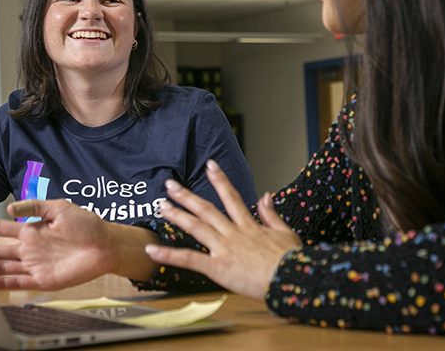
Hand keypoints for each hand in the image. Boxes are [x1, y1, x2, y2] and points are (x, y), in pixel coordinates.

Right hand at [0, 199, 158, 289]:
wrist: (107, 244)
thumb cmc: (87, 224)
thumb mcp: (60, 207)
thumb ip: (35, 206)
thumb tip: (10, 207)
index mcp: (31, 230)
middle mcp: (28, 248)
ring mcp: (34, 264)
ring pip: (1, 266)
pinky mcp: (42, 279)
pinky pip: (17, 282)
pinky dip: (0, 283)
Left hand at [145, 160, 301, 301]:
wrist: (293, 279)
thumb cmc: (291, 261)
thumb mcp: (286, 232)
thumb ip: (272, 214)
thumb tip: (265, 195)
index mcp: (250, 225)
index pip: (231, 197)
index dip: (219, 179)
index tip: (209, 165)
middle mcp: (234, 233)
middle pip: (206, 209)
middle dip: (186, 195)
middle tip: (170, 185)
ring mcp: (225, 249)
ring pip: (196, 227)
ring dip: (176, 216)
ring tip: (161, 206)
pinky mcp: (218, 268)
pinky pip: (189, 259)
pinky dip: (169, 255)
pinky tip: (152, 251)